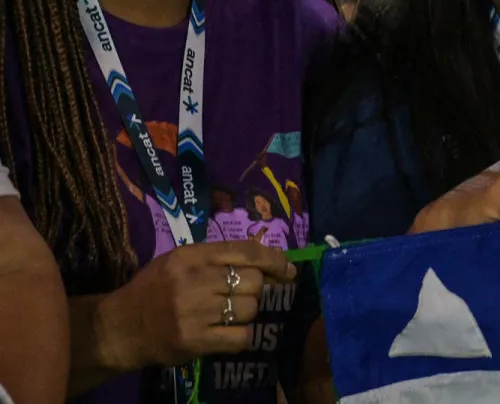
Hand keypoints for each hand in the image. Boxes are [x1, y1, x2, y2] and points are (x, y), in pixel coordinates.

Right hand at [94, 239, 294, 370]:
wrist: (118, 329)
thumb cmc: (153, 290)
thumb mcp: (179, 261)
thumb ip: (218, 256)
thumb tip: (267, 259)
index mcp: (190, 256)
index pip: (246, 251)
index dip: (274, 260)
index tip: (288, 270)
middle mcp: (193, 281)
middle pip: (252, 281)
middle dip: (255, 289)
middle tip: (242, 296)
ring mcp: (194, 312)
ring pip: (249, 308)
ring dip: (246, 313)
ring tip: (227, 314)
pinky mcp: (194, 340)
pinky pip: (241, 337)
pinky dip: (241, 336)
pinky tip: (228, 333)